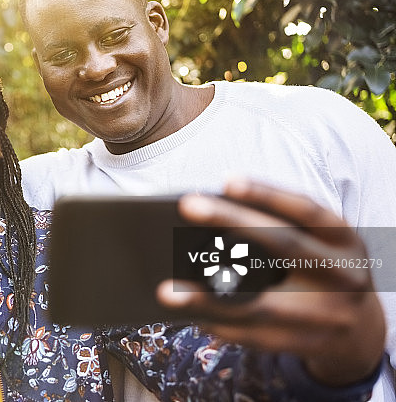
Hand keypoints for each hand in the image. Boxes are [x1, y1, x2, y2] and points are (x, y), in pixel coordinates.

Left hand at [157, 178, 384, 386]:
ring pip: (265, 305)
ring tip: (166, 288)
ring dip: (210, 297)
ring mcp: (330, 315)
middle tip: (186, 205)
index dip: (269, 194)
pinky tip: (190, 314)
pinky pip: (258, 336)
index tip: (227, 180)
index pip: (308, 211)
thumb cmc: (318, 268)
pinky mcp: (310, 345)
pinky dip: (221, 324)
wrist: (359, 328)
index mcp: (344, 239)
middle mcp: (345, 274)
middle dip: (233, 222)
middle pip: (285, 246)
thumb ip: (278, 228)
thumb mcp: (316, 244)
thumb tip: (212, 214)